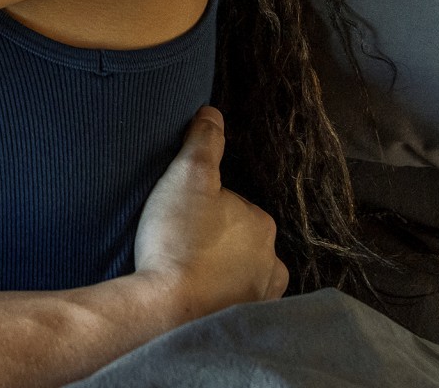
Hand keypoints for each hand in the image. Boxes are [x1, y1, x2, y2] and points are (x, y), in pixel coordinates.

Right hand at [130, 106, 288, 326]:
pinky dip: (220, 302)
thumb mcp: (187, 175)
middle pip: (241, 244)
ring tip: (188, 274)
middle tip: (181, 244)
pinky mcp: (243, 325)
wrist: (166, 309)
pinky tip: (197, 300)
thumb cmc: (178, 240)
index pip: (235, 207)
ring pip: (242, 277)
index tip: (181, 217)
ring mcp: (259, 298)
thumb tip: (214, 113)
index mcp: (262, 224)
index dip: (205, 209)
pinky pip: (234, 307)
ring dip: (223, 275)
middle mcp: (272, 263)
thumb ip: (204, 142)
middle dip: (218, 243)